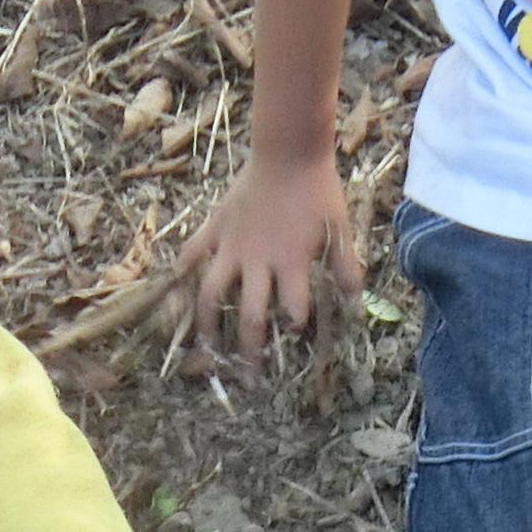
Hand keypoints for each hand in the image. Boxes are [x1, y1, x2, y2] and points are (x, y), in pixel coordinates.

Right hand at [174, 149, 359, 363]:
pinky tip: (174, 291)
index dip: (295, 328)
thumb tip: (357, 306)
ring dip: (208, 326)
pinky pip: (193, 254)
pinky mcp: (216, 228)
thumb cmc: (318, 192)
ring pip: (213, 294)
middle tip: (248, 379)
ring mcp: (232, 247)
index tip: (294, 342)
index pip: (292, 310)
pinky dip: (184, 271)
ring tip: (203, 351)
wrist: (289, 152)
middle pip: (251, 316)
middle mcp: (258, 263)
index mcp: (292, 265)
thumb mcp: (339, 230)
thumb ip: (346, 269)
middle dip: (250, 352)